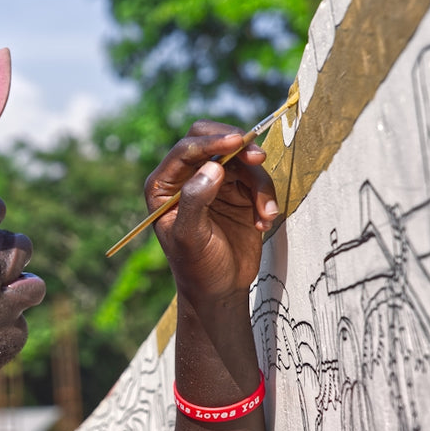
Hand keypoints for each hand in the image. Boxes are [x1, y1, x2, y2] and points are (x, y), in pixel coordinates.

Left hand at [146, 120, 275, 303]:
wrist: (220, 290)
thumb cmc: (197, 267)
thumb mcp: (190, 237)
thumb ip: (196, 201)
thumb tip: (212, 167)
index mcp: (163, 185)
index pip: (186, 149)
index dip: (210, 142)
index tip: (236, 142)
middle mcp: (187, 177)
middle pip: (212, 140)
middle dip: (237, 146)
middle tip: (257, 157)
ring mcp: (214, 181)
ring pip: (241, 160)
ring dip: (259, 184)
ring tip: (265, 214)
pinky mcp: (239, 191)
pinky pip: (257, 179)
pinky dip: (266, 197)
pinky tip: (264, 221)